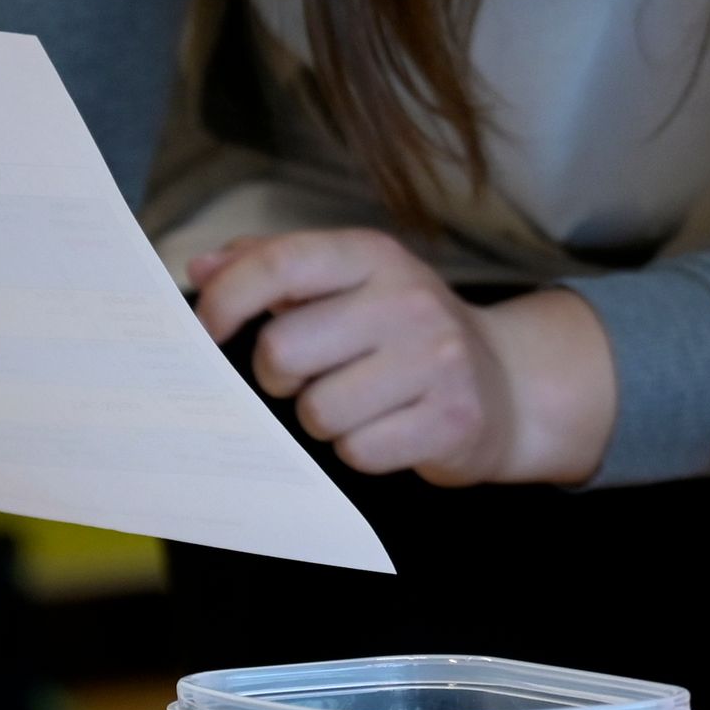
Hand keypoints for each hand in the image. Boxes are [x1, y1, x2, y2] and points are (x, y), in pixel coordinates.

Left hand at [189, 228, 614, 485]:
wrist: (508, 385)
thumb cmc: (407, 333)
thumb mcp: (351, 283)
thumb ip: (275, 268)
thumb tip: (202, 266)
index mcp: (373, 256)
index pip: (279, 264)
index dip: (226, 300)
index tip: (206, 330)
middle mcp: (408, 299)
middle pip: (283, 350)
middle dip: (281, 376)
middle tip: (311, 375)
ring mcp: (436, 360)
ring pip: (317, 411)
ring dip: (324, 419)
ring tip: (361, 403)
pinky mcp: (450, 420)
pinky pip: (357, 452)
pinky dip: (362, 450)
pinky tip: (390, 428)